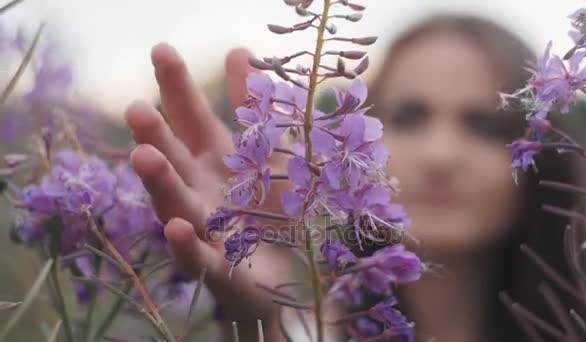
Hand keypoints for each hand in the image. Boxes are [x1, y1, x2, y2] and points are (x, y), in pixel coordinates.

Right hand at [125, 43, 287, 336]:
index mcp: (214, 159)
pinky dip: (186, 244)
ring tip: (144, 157)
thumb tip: (237, 50)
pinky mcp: (218, 268)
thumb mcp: (270, 151)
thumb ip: (254, 106)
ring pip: (177, 205)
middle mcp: (202, 189)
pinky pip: (198, 257)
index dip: (176, 86)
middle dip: (155, 136)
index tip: (161, 50)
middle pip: (175, 159)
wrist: (290, 270)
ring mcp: (206, 229)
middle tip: (136, 110)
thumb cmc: (272, 207)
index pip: (190, 116)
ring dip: (160, 183)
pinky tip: (177, 227)